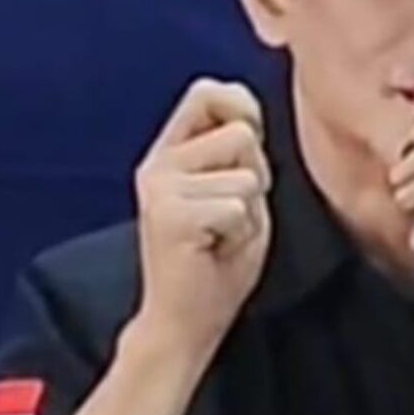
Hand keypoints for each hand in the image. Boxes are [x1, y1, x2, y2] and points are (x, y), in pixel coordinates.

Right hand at [130, 78, 271, 359]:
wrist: (185, 323)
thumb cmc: (216, 261)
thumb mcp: (236, 193)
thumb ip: (238, 153)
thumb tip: (247, 115)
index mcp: (170, 152)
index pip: (208, 91)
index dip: (242, 108)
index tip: (248, 147)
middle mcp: (157, 163)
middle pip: (242, 133)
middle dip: (255, 176)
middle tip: (231, 215)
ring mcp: (159, 188)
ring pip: (245, 175)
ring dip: (249, 211)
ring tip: (222, 236)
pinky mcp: (169, 216)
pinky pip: (238, 208)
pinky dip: (241, 235)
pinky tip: (215, 251)